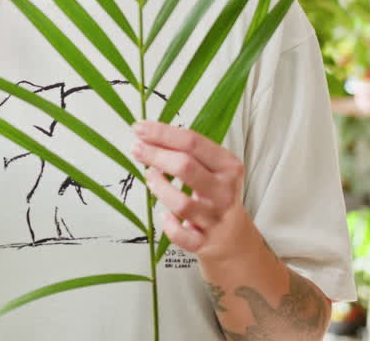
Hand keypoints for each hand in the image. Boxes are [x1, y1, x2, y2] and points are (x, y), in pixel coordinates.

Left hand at [130, 120, 255, 260]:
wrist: (233, 236)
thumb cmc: (216, 194)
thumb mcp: (214, 168)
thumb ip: (188, 152)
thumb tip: (149, 136)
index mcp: (228, 166)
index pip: (193, 142)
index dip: (163, 133)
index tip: (140, 128)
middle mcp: (224, 191)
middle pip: (185, 167)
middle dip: (156, 155)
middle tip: (136, 149)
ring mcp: (215, 218)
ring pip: (181, 203)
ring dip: (158, 187)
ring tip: (149, 176)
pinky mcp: (204, 242)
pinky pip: (180, 234)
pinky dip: (168, 225)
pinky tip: (163, 215)